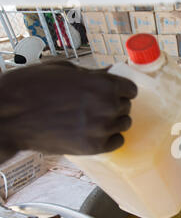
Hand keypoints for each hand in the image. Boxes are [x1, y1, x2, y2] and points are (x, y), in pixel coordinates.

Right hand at [0, 61, 137, 159]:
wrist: (8, 115)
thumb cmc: (31, 87)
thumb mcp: (64, 70)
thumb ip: (93, 74)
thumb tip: (112, 73)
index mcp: (102, 84)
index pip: (131, 89)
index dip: (121, 90)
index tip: (113, 92)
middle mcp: (108, 106)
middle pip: (126, 107)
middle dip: (115, 105)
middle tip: (95, 106)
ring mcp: (102, 128)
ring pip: (124, 124)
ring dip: (113, 121)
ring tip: (93, 120)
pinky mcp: (94, 147)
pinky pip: (117, 142)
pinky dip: (109, 138)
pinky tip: (95, 132)